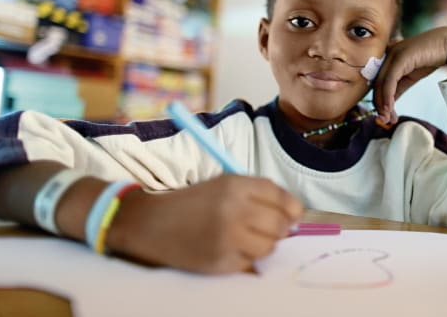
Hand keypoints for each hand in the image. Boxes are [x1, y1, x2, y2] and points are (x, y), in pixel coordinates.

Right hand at [107, 175, 302, 273]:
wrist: (152, 223)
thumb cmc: (193, 202)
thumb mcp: (224, 184)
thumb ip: (258, 194)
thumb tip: (294, 213)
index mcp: (234, 185)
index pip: (280, 196)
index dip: (291, 207)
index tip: (292, 213)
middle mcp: (232, 210)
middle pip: (280, 223)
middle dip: (281, 228)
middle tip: (272, 229)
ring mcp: (226, 238)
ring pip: (269, 246)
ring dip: (264, 244)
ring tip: (248, 238)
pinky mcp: (219, 261)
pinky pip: (250, 263)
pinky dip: (245, 258)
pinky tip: (230, 248)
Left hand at [372, 27, 446, 122]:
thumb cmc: (431, 59)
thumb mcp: (410, 77)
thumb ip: (398, 88)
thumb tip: (388, 105)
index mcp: (388, 59)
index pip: (377, 83)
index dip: (378, 101)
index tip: (385, 118)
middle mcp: (387, 55)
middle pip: (376, 84)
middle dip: (379, 105)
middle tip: (384, 121)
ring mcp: (392, 54)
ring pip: (381, 83)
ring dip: (383, 103)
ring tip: (387, 119)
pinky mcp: (400, 57)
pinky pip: (389, 80)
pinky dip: (387, 95)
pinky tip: (390, 108)